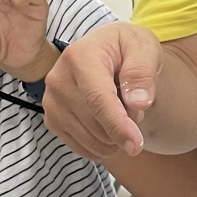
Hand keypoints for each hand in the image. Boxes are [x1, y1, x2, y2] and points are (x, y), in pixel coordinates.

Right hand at [44, 22, 163, 159]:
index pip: (98, 99)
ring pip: (91, 140)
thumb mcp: (144, 48)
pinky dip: (103, 145)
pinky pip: (83, 148)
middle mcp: (58, 79)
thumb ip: (142, 73)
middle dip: (125, 126)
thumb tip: (138, 103)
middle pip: (96, 124)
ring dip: (115, 136)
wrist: (109, 52)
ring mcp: (52, 102)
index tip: (136, 145)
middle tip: (134, 104)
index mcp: (80, 56)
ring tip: (120, 109)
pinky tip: (109, 124)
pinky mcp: (52, 120)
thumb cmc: (128, 49)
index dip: (118, 125)